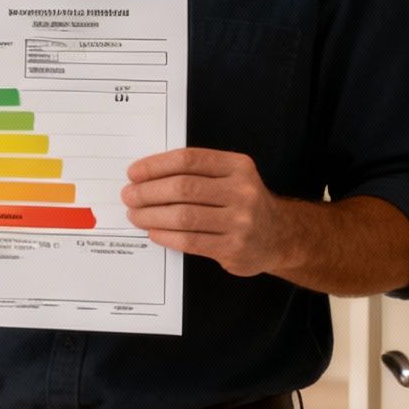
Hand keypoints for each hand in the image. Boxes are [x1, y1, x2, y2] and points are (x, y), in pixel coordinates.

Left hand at [121, 148, 285, 277]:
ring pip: (184, 216)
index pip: (189, 160)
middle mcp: (242, 191)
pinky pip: (190, 241)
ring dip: (152, 216)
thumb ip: (197, 172)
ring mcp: (240, 222)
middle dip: (148, 192)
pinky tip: (154, 232)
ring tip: (136, 215)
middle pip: (183, 188)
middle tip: (129, 196)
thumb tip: (147, 176)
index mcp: (238, 166)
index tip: (134, 173)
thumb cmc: (242, 203)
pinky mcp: (233, 248)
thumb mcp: (231, 177)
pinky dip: (166, 236)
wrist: (279, 236)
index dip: (156, 165)